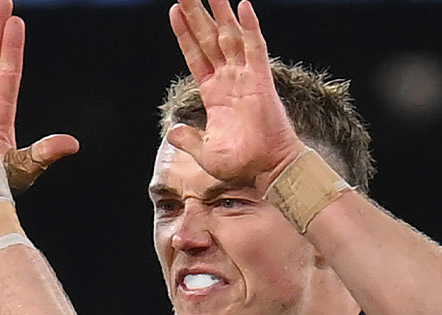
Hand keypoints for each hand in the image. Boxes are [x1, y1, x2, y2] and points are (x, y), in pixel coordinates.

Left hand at [167, 0, 306, 190]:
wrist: (268, 171)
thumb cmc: (241, 165)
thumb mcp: (205, 154)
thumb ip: (188, 140)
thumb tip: (173, 131)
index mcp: (214, 94)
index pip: (195, 55)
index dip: (184, 33)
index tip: (174, 11)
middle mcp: (229, 79)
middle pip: (209, 38)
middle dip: (197, 13)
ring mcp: (245, 77)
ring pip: (230, 36)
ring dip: (221, 12)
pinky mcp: (261, 80)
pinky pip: (255, 48)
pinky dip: (250, 26)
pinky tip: (243, 5)